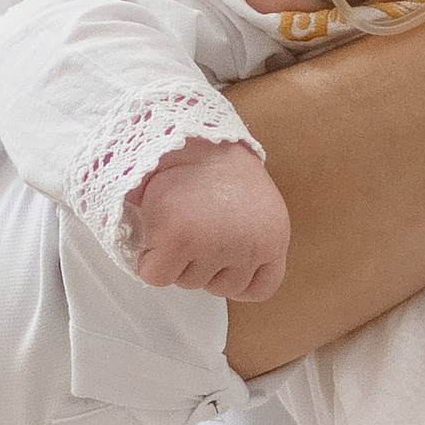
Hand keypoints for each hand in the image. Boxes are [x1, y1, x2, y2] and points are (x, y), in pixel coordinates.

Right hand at [128, 136, 291, 303]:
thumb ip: (252, 243)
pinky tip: (158, 229)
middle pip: (219, 288)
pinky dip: (150, 260)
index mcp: (273, 238)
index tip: (222, 257)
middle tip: (197, 224)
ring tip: (180, 218)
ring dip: (177, 259)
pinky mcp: (177, 240)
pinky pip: (156, 276)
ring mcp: (214, 245)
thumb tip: (228, 278)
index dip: (234, 277)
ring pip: (187, 283)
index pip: (259, 289)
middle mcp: (249, 246)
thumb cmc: (217, 170)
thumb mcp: (256, 208)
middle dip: (204, 264)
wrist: (188, 135)